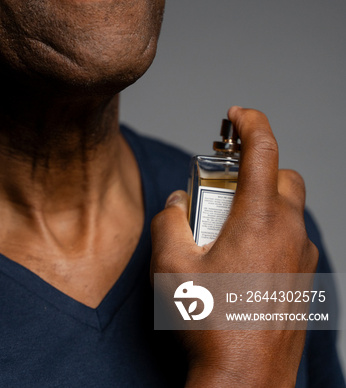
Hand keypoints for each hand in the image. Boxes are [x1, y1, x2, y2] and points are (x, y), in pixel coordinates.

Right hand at [150, 106, 318, 387]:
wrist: (245, 382)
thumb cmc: (210, 324)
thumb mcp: (171, 265)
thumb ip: (170, 220)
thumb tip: (178, 204)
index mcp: (260, 217)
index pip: (263, 146)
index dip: (249, 120)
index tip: (234, 114)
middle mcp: (290, 231)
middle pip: (283, 174)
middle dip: (256, 165)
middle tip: (223, 178)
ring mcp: (303, 257)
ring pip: (290, 208)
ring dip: (263, 200)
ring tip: (227, 223)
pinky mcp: (305, 280)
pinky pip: (293, 238)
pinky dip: (272, 230)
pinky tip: (243, 257)